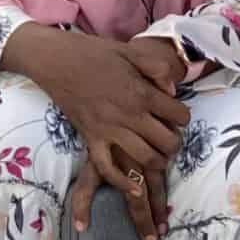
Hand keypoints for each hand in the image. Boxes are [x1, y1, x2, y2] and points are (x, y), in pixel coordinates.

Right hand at [4, 24, 185, 237]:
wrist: (55, 60)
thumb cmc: (94, 53)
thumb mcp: (131, 51)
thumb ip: (157, 68)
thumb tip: (173, 91)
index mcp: (142, 92)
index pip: (180, 115)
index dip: (183, 116)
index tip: (176, 115)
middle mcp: (129, 115)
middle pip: (168, 142)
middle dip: (175, 142)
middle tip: (169, 137)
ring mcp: (109, 130)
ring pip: (146, 158)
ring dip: (158, 162)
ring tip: (158, 156)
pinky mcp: (91, 139)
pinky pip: (108, 169)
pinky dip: (123, 183)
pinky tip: (135, 189)